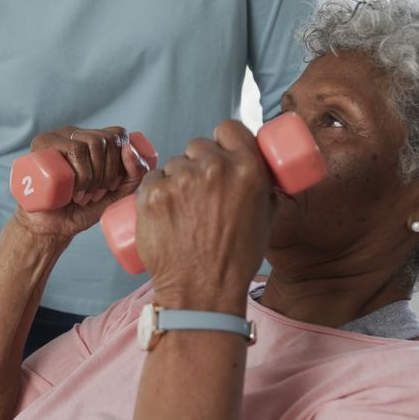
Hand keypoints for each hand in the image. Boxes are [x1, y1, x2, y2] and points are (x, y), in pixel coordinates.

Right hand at [13, 126, 149, 238]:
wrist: (52, 227)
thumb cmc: (83, 210)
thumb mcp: (118, 192)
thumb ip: (136, 174)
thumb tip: (130, 148)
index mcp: (92, 140)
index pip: (118, 134)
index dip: (122, 159)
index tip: (111, 185)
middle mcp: (75, 134)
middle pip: (106, 139)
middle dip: (107, 172)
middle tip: (94, 194)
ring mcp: (58, 136)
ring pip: (92, 143)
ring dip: (93, 176)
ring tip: (82, 195)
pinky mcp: (42, 143)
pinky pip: (76, 148)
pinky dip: (81, 174)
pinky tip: (73, 191)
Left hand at [135, 120, 277, 314]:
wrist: (202, 291)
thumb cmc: (235, 258)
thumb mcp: (267, 218)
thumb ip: (265, 187)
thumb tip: (263, 170)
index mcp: (248, 169)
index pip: (229, 128)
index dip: (223, 140)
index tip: (219, 153)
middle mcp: (214, 169)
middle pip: (198, 146)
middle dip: (198, 163)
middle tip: (199, 191)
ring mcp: (181, 180)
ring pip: (173, 164)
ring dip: (175, 179)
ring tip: (182, 210)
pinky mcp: (153, 194)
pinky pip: (151, 179)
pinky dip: (154, 192)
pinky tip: (163, 212)